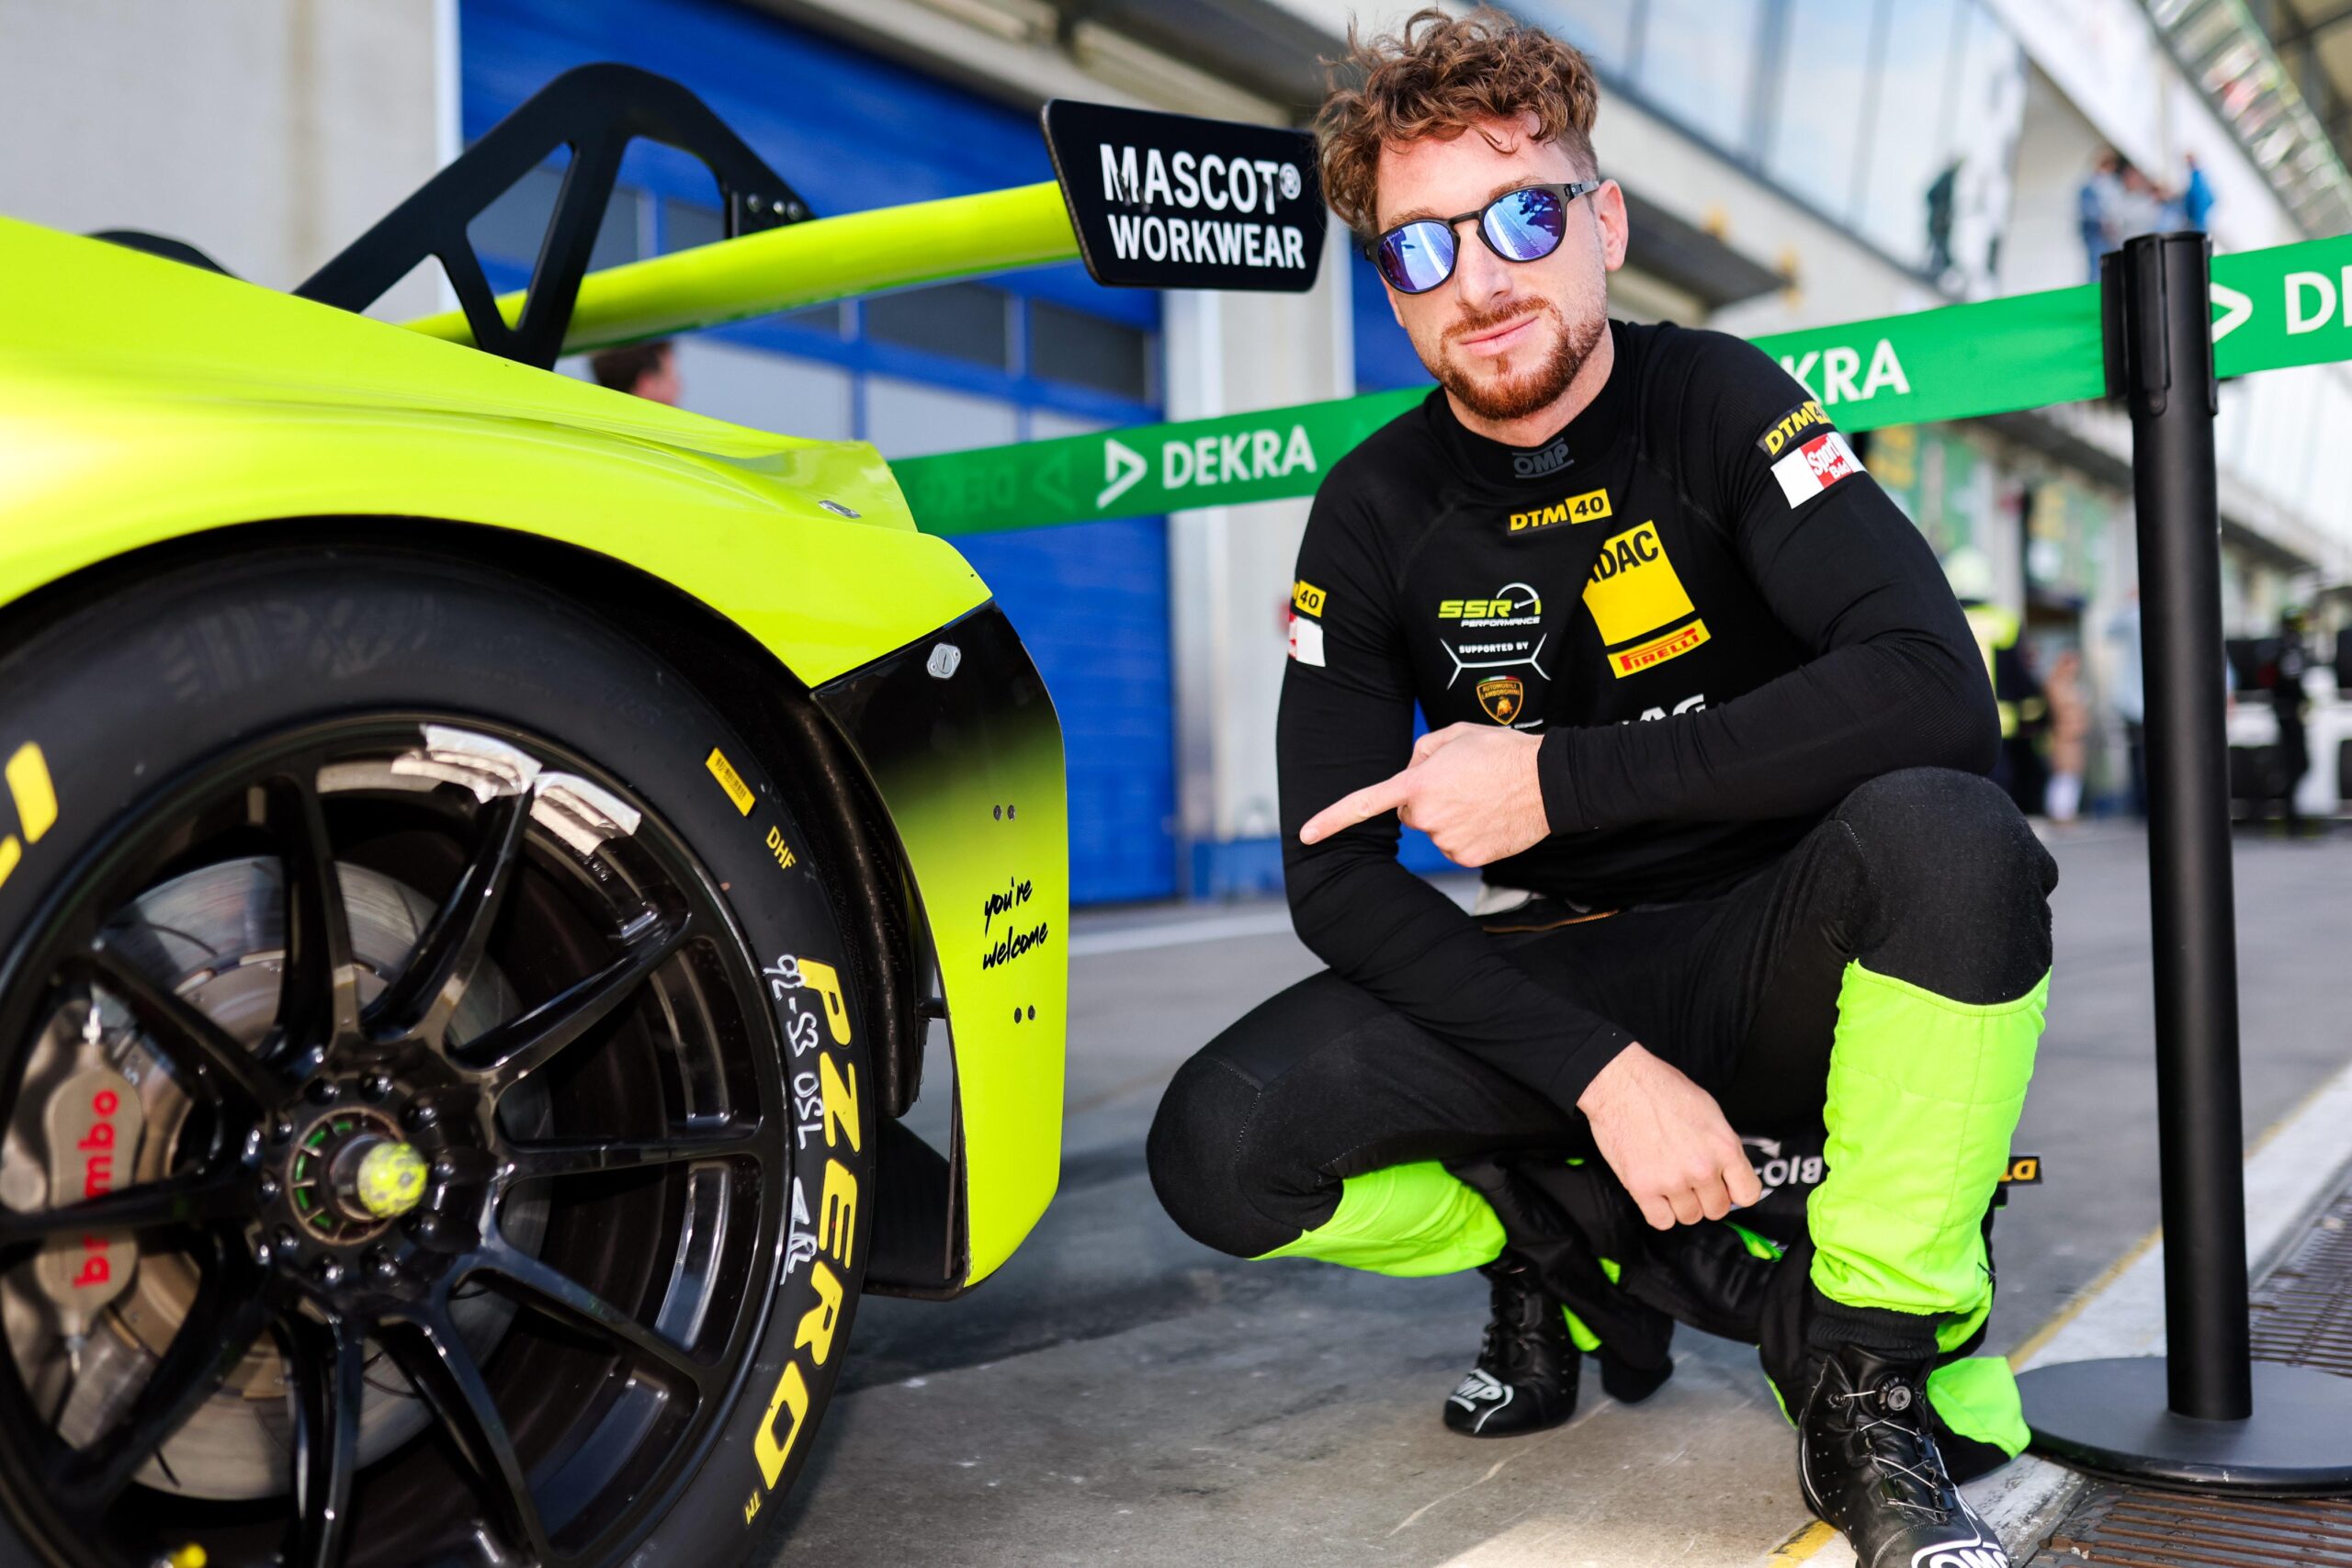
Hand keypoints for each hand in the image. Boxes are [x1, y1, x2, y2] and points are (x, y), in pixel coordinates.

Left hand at [1297, 723, 1547, 865]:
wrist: (1549, 781)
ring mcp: (1447, 841)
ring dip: (1451, 815)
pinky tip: (1491, 817)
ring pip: (1436, 830)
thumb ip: (1421, 753)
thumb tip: (1411, 775)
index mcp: (1417, 783)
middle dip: (1427, 798)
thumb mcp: (1454, 734)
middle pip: (1412, 812)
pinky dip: (1470, 834)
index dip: (1332, 819)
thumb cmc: (1502, 751)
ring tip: (1482, 796)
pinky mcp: (1468, 858)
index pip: (1365, 803)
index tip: (1306, 835)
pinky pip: (1457, 846)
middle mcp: (1427, 816)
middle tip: (1463, 782)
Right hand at [1576, 1044, 1762, 1229]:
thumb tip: (1729, 1173)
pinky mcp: (1642, 1187)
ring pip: (1689, 1217)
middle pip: (1717, 1209)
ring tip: (1669, 1180)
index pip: (1747, 1194)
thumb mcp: (1709, 1112)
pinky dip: (1658, 1211)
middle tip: (1690, 1180)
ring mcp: (1672, 1180)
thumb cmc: (1661, 1089)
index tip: (1725, 1188)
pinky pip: (1661, 1221)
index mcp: (1724, 1147)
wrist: (1621, 1083)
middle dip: (1705, 1197)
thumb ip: (1722, 1147)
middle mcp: (1702, 1168)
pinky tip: (1655, 1192)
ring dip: (1680, 1204)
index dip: (1735, 1192)